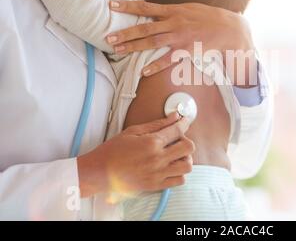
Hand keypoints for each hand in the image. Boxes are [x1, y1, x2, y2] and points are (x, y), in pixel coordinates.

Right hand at [77, 113, 194, 197]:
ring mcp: (158, 173)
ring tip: (175, 154)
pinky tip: (170, 166)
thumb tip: (174, 116)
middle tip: (177, 139)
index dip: (184, 122)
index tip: (184, 121)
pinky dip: (179, 173)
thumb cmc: (112, 151)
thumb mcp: (133, 131)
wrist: (99, 173)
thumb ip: (157, 124)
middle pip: (188, 147)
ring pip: (187, 166)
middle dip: (185, 140)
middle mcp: (157, 159)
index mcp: (151, 143)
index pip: (177, 130)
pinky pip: (179, 180)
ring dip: (185, 158)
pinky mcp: (156, 185)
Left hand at [106, 1, 256, 77]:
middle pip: (145, 28)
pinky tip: (143, 71)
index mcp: (173, 10)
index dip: (128, 6)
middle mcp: (174, 23)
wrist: (228, 28)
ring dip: (134, 47)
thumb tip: (155, 12)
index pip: (146, 7)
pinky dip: (155, 66)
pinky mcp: (186, 50)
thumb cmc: (208, 17)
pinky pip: (168, 60)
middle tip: (108, 38)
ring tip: (118, 51)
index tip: (111, 5)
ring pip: (152, 43)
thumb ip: (171, 11)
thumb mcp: (189, 8)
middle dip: (125, 33)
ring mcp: (179, 37)